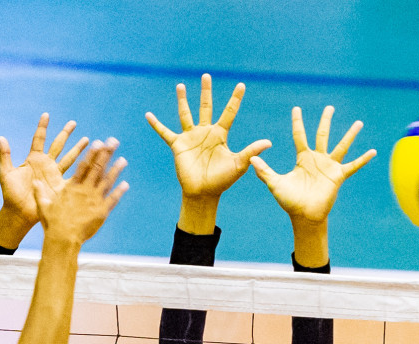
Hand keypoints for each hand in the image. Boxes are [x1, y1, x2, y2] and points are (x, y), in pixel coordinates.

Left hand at [0, 114, 90, 227]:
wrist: (19, 213)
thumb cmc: (10, 194)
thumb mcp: (5, 173)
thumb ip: (4, 155)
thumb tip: (1, 137)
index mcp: (33, 159)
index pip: (39, 139)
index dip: (42, 127)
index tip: (46, 114)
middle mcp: (45, 165)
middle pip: (58, 145)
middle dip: (66, 134)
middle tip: (73, 123)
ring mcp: (54, 175)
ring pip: (69, 158)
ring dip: (78, 149)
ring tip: (88, 140)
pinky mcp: (60, 185)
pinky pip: (72, 175)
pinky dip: (81, 169)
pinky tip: (90, 162)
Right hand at [37, 140, 127, 245]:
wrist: (63, 239)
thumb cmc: (52, 223)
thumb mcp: (43, 206)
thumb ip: (40, 192)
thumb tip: (34, 182)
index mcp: (72, 187)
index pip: (83, 166)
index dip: (91, 153)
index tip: (98, 142)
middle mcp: (85, 190)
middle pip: (97, 168)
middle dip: (106, 154)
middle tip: (114, 142)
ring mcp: (94, 200)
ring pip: (107, 181)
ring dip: (115, 170)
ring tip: (123, 159)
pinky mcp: (101, 212)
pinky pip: (112, 199)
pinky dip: (119, 192)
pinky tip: (125, 184)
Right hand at [148, 74, 269, 201]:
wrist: (203, 193)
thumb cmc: (222, 180)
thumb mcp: (239, 164)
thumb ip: (251, 151)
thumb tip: (269, 142)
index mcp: (220, 134)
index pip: (229, 112)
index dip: (235, 99)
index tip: (241, 85)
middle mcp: (205, 132)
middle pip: (206, 107)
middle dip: (206, 92)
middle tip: (206, 76)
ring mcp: (190, 138)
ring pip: (186, 114)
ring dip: (182, 100)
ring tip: (181, 85)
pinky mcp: (178, 146)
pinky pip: (165, 133)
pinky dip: (156, 124)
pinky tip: (148, 115)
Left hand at [251, 105, 375, 225]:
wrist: (304, 215)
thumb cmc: (289, 201)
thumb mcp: (275, 184)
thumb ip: (265, 171)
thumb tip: (252, 159)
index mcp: (302, 158)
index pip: (299, 135)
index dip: (297, 122)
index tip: (296, 108)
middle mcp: (317, 159)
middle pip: (322, 135)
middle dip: (325, 121)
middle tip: (329, 107)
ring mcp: (329, 167)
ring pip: (341, 146)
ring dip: (350, 134)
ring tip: (359, 122)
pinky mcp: (338, 176)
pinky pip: (353, 166)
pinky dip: (363, 159)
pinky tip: (373, 151)